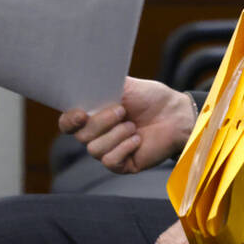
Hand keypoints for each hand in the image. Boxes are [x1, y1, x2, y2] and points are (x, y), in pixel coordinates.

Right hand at [58, 77, 195, 173]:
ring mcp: (109, 151)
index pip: (68, 124)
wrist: (175, 113)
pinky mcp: (122, 165)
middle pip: (81, 136)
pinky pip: (110, 161)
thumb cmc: (150, 98)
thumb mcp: (125, 85)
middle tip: (123, 111)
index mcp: (93, 116)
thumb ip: (103, 84)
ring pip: (95, 149)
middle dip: (102, 122)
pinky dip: (124, 147)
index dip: (69, 121)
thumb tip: (86, 79)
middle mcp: (97, 135)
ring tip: (133, 125)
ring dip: (116, 134)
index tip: (81, 114)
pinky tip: (137, 139)